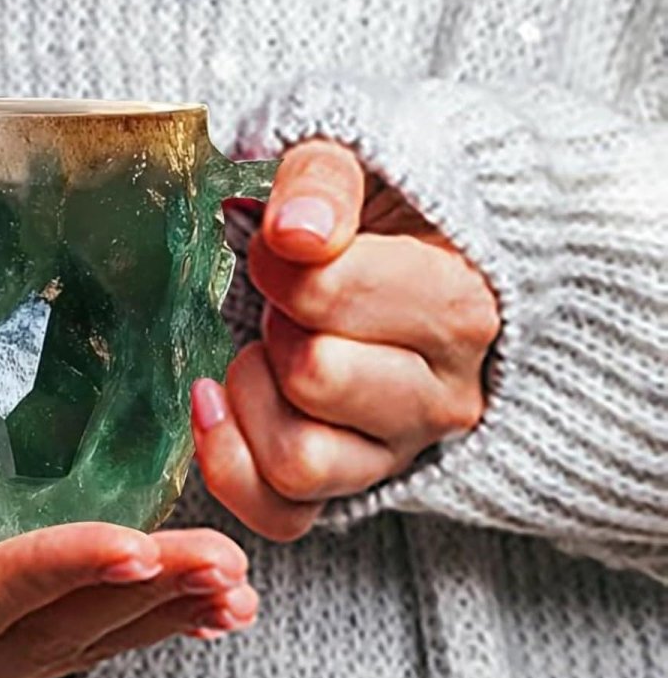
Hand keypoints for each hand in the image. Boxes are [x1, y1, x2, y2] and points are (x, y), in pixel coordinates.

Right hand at [0, 514, 256, 677]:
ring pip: (73, 654)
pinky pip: (73, 661)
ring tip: (234, 585)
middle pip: (44, 635)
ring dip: (159, 618)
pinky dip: (143, 635)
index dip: (52, 573)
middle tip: (222, 560)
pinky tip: (204, 614)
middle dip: (139, 596)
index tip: (135, 545)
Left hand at [192, 138, 499, 542]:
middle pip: (315, 376)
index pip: (331, 296)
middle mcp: (446, 395)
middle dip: (274, 325)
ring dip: (255, 394)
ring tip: (267, 348)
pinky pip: (282, 514)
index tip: (280, 242)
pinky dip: (231, 465)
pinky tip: (217, 403)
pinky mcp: (355, 488)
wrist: (404, 258)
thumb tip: (295, 233)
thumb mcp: (356, 163)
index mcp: (461, 307)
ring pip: (299, 460)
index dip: (275, 262)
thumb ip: (325, 181)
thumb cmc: (374, 214)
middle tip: (285, 301)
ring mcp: (401, 452)